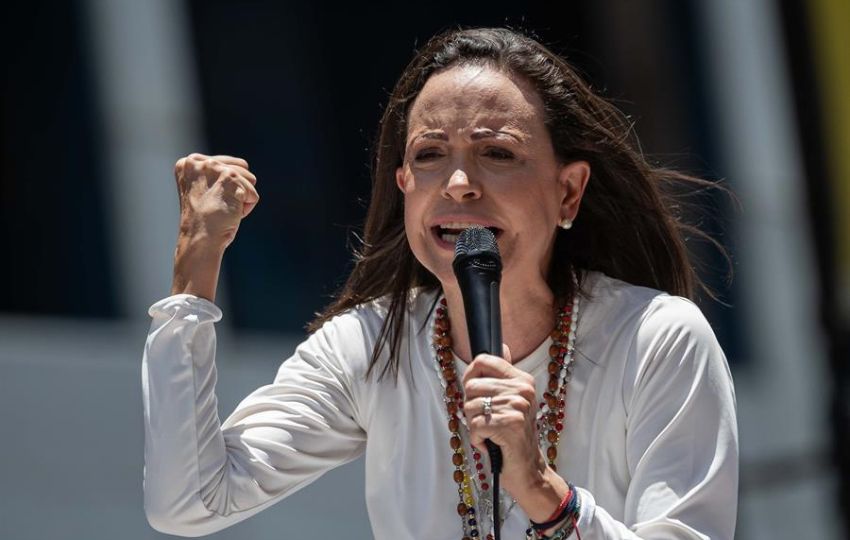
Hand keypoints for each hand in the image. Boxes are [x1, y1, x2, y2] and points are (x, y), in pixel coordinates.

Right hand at [173, 153, 258, 250]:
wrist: (199, 239)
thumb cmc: (203, 221)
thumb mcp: (203, 190)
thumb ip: (215, 175)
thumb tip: (243, 165)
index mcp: (188, 163)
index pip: (229, 163)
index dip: (229, 186)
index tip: (212, 200)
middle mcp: (199, 161)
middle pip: (242, 168)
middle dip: (237, 190)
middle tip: (217, 205)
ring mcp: (215, 168)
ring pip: (250, 179)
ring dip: (243, 199)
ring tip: (223, 209)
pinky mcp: (230, 178)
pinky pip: (253, 195)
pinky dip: (246, 209)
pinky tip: (229, 214)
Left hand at [462, 345, 549, 494]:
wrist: (528, 469)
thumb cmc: (514, 435)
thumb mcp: (513, 401)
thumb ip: (504, 375)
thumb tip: (503, 346)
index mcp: (522, 380)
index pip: (484, 360)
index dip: (470, 375)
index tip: (473, 391)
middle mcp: (522, 390)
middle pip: (471, 386)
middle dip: (471, 407)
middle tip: (486, 420)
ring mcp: (516, 406)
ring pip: (470, 406)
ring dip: (473, 425)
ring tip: (490, 433)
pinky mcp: (508, 425)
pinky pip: (474, 425)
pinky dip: (476, 439)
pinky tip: (490, 443)